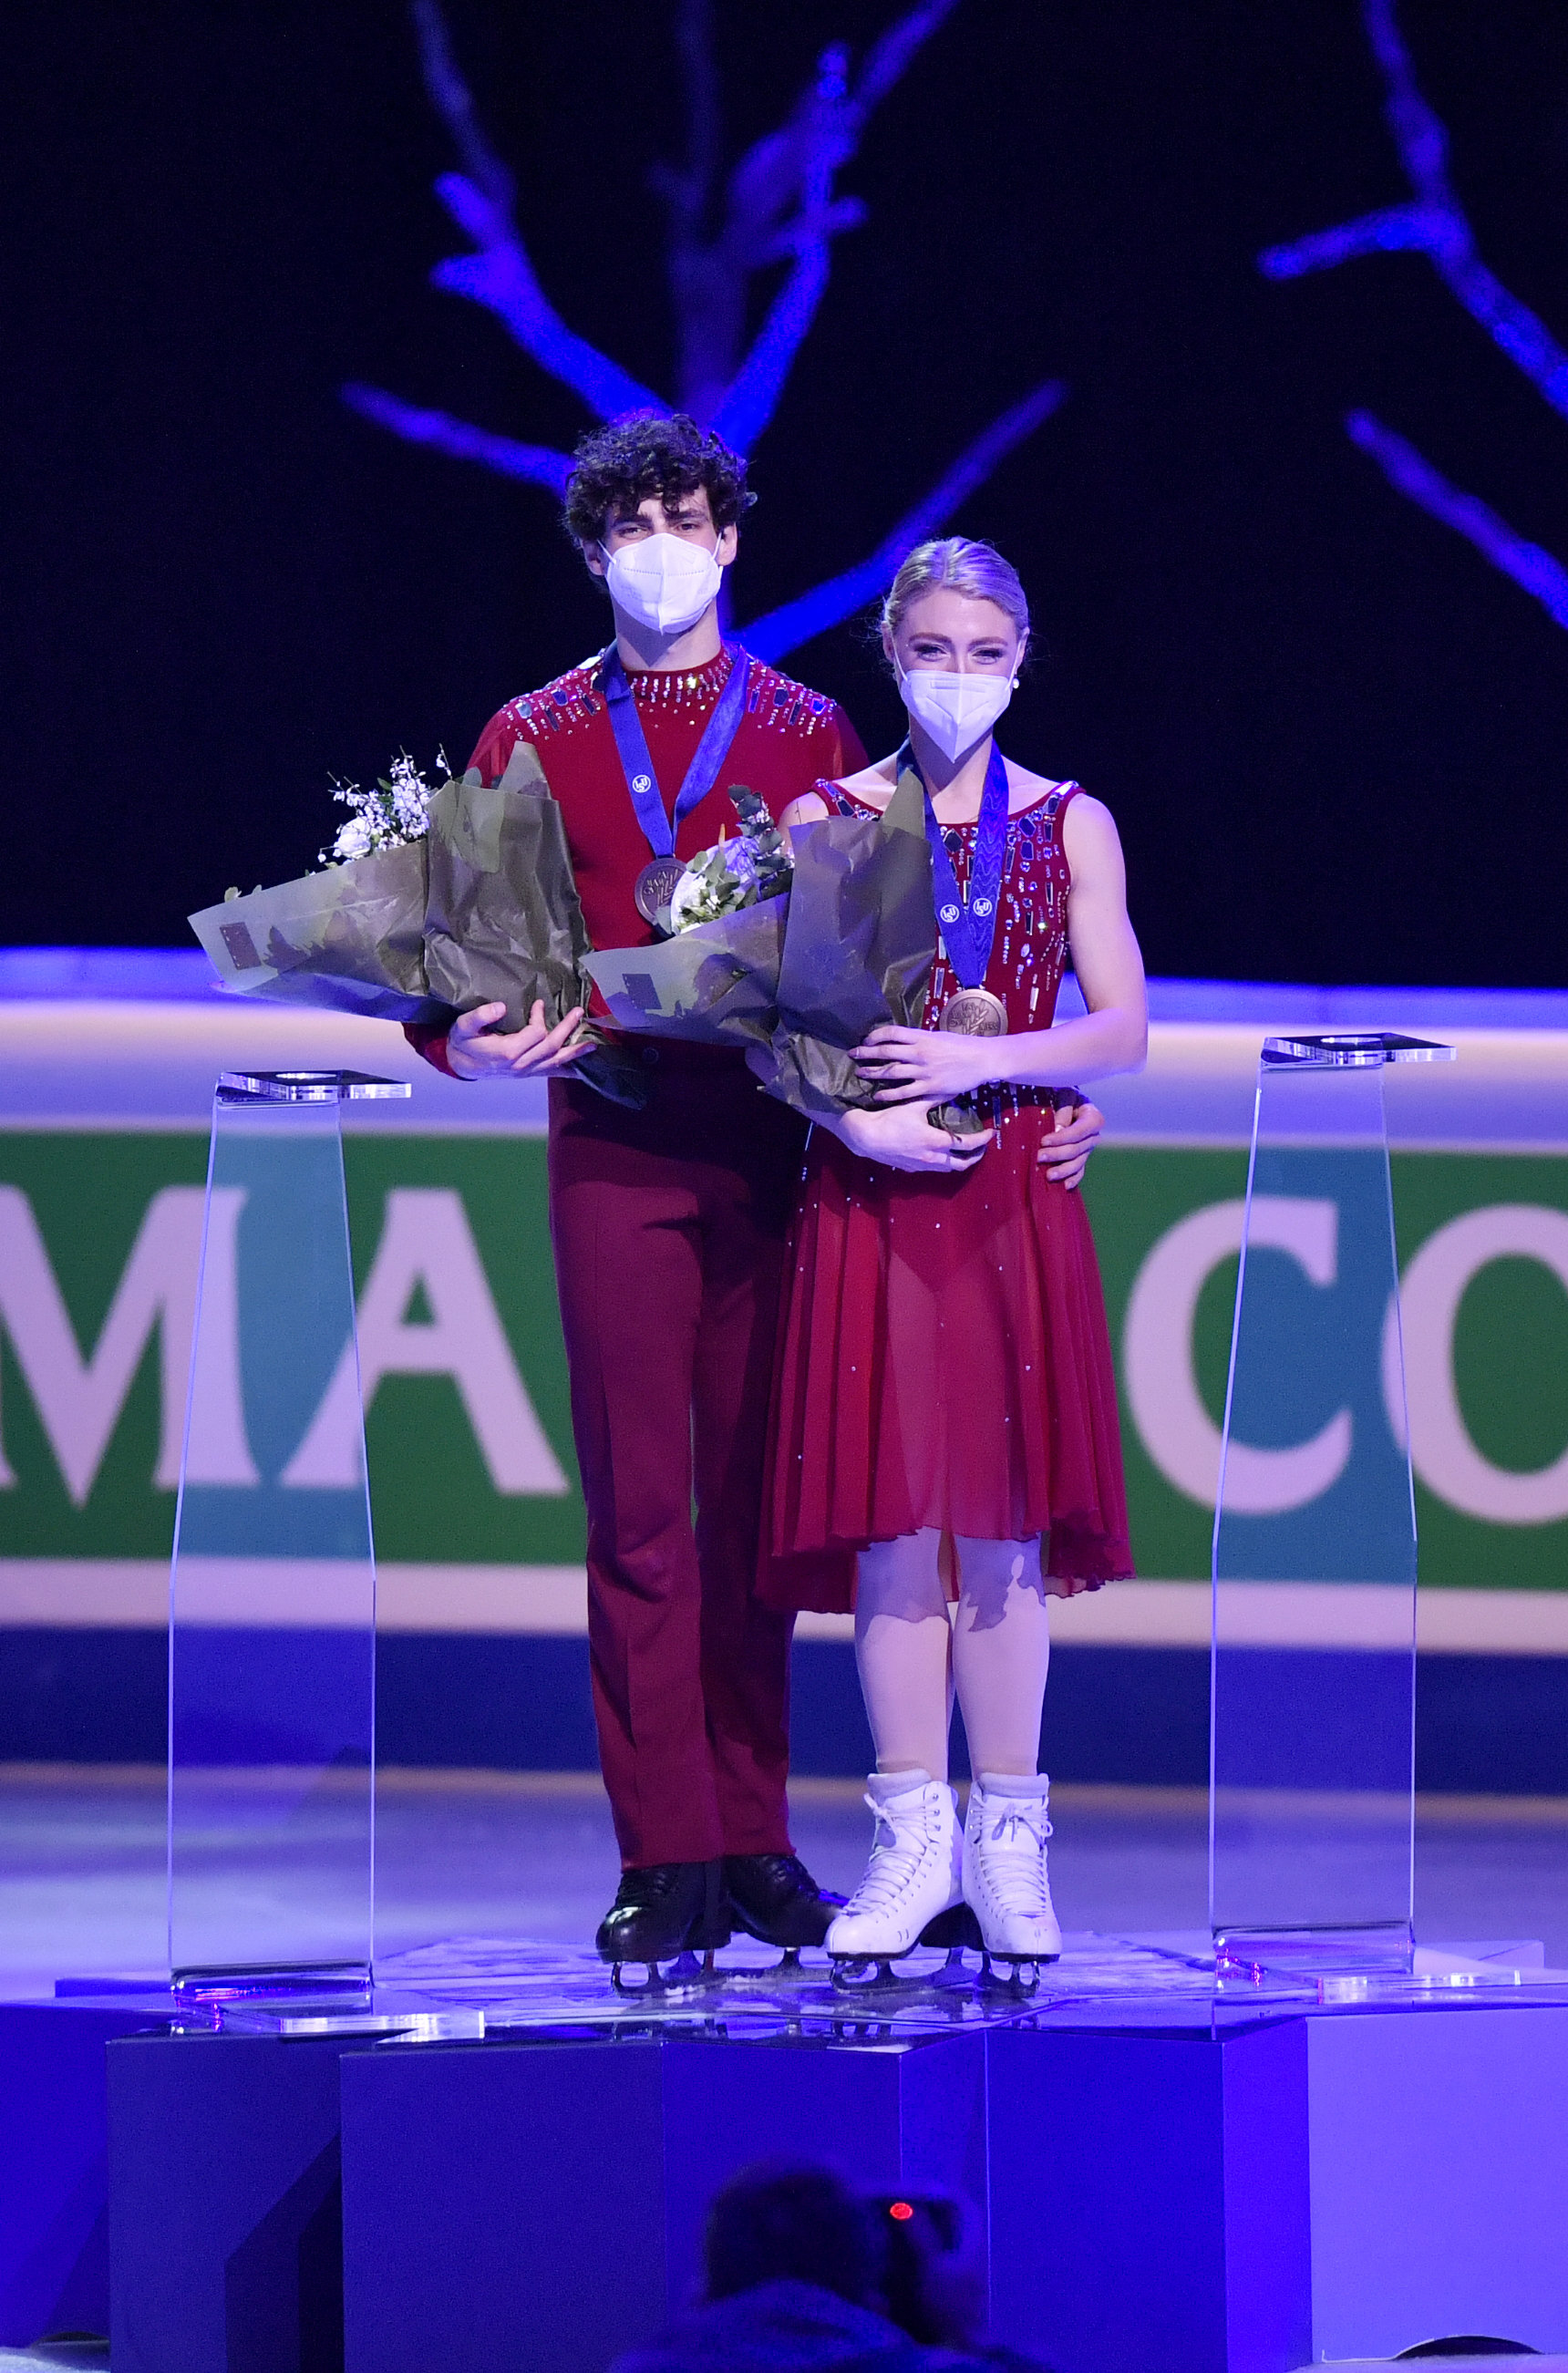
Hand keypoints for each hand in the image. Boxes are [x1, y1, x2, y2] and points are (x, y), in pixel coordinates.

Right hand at [446, 1000, 588, 1081]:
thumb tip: (500, 1007)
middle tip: (579, 1011)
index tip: (539, 1003)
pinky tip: (581, 1066)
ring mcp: (527, 1071)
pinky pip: (552, 1072)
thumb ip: (480, 1016)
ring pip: (556, 1061)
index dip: (539, 1017)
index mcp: (508, 1052)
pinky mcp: (529, 1073)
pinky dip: (568, 1069)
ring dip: (575, 1051)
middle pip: (551, 1046)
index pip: (535, 1033)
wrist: (461, 1064)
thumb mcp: (463, 1026)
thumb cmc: (464, 1042)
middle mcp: (521, 1064)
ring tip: (592, 1043)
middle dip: (567, 1028)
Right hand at [836, 1100, 991, 1174]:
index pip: (967, 1144)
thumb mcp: (914, 1105)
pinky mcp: (910, 1168)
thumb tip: (951, 1088)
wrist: (865, 1137)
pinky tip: (938, 1153)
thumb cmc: (889, 1119)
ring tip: (962, 1152)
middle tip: (981, 1148)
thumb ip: (935, 1097)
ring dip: (958, 1161)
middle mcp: (932, 1158)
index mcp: (936, 1141)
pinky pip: (932, 1168)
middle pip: (961, 1164)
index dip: (982, 1139)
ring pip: (947, 1169)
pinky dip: (941, 1163)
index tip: (990, 1133)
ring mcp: (921, 1165)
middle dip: (974, 1157)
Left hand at [852, 1024, 994, 1105]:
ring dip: (873, 1073)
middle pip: (886, 1051)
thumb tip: (903, 1042)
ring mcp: (923, 1071)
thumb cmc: (963, 1046)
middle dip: (866, 1053)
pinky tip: (878, 1095)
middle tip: (853, 1054)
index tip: (866, 1040)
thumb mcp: (939, 1037)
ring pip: (891, 1072)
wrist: (983, 1059)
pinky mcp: (930, 1087)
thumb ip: (920, 1040)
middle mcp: (919, 1052)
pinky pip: (904, 1092)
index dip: (875, 1036)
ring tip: (860, 1073)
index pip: (891, 1033)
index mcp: (922, 1037)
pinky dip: (888, 1094)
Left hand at [1038, 1097, 1104, 1189]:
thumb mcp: (1064, 1095)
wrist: (1066, 1102)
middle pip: (1077, 1149)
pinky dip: (1073, 1179)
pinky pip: (1080, 1171)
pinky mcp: (1082, 1158)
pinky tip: (1064, 1186)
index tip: (1043, 1141)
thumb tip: (1058, 1129)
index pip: (1079, 1131)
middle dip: (1057, 1154)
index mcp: (1093, 1118)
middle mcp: (1094, 1135)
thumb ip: (1063, 1109)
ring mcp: (1088, 1149)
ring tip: (1048, 1175)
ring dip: (1063, 1170)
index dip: (1062, 1138)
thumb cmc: (1062, 1096)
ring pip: (1078, 1163)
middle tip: (1038, 1157)